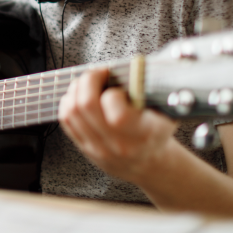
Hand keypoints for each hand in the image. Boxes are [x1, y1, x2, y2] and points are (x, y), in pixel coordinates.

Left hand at [58, 69, 176, 184]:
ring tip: (89, 82)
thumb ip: (155, 91)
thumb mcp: (167, 113)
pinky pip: (65, 119)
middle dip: (89, 80)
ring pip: (72, 110)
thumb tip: (140, 68)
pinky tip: (79, 94)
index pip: (118, 115)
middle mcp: (118, 144)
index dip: (114, 94)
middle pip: (86, 106)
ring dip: (76, 88)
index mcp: (142, 135)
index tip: (119, 89)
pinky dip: (68, 100)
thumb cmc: (156, 132)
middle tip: (98, 73)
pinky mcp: (83, 147)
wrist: (147, 164)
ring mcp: (97, 147)